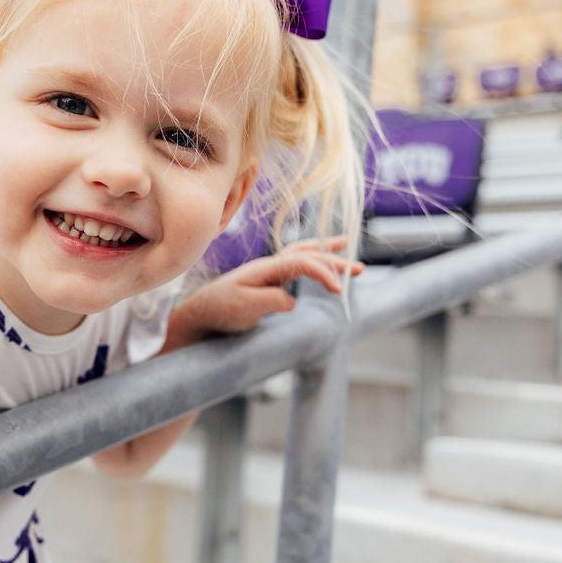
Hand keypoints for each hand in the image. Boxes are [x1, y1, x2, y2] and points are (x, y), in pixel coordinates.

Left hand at [179, 237, 363, 337]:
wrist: (201, 313)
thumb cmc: (221, 309)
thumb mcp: (246, 307)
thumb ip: (273, 301)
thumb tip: (293, 299)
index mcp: (266, 268)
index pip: (303, 262)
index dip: (324, 272)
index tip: (339, 290)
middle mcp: (270, 265)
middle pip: (308, 254)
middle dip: (335, 260)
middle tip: (359, 269)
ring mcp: (270, 272)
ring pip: (304, 256)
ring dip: (326, 253)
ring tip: (348, 249)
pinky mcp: (270, 282)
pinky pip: (298, 266)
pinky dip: (314, 262)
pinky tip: (322, 268)